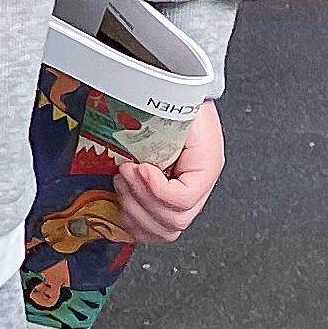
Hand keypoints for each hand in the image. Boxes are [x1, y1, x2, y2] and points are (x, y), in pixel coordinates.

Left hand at [112, 96, 223, 245]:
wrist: (180, 98)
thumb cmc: (182, 104)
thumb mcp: (182, 111)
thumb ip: (167, 129)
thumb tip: (140, 147)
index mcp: (206, 168)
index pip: (184, 199)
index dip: (156, 189)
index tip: (139, 167)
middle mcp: (198, 188)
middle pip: (173, 221)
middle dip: (140, 199)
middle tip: (124, 173)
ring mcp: (182, 199)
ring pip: (163, 230)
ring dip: (134, 211)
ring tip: (121, 183)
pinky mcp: (164, 203)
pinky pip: (152, 229)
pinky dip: (133, 222)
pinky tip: (122, 200)